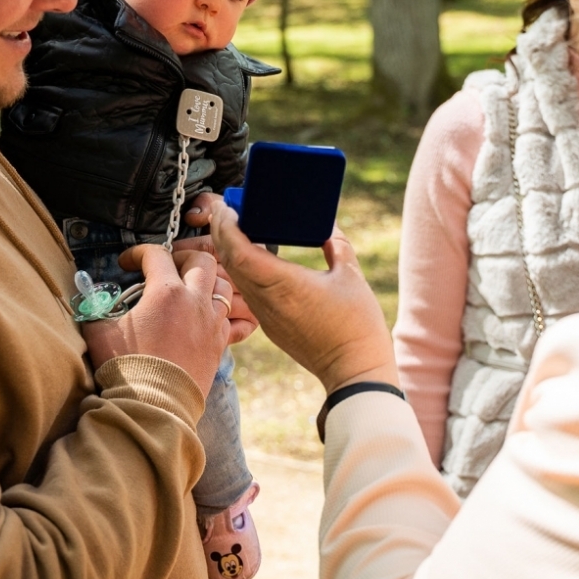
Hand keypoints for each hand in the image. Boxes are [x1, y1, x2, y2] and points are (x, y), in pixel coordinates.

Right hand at [82, 245, 232, 396]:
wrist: (153, 407)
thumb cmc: (126, 369)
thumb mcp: (99, 332)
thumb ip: (97, 311)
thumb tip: (91, 305)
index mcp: (166, 292)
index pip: (156, 254)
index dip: (138, 253)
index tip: (127, 262)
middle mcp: (195, 301)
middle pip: (203, 260)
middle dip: (184, 257)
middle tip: (168, 267)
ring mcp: (211, 323)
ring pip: (222, 286)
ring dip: (206, 282)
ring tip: (188, 290)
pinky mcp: (219, 344)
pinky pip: (228, 318)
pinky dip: (216, 312)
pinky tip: (201, 318)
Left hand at [206, 195, 397, 393]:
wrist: (354, 372)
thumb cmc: (356, 325)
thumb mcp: (350, 275)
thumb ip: (337, 245)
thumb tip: (326, 227)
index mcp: (282, 284)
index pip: (239, 251)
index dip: (227, 227)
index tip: (228, 207)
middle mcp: (266, 300)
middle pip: (229, 261)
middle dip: (222, 231)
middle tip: (226, 208)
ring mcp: (265, 314)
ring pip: (235, 277)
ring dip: (230, 250)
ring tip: (235, 226)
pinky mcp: (270, 324)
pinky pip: (247, 290)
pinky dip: (242, 269)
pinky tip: (252, 256)